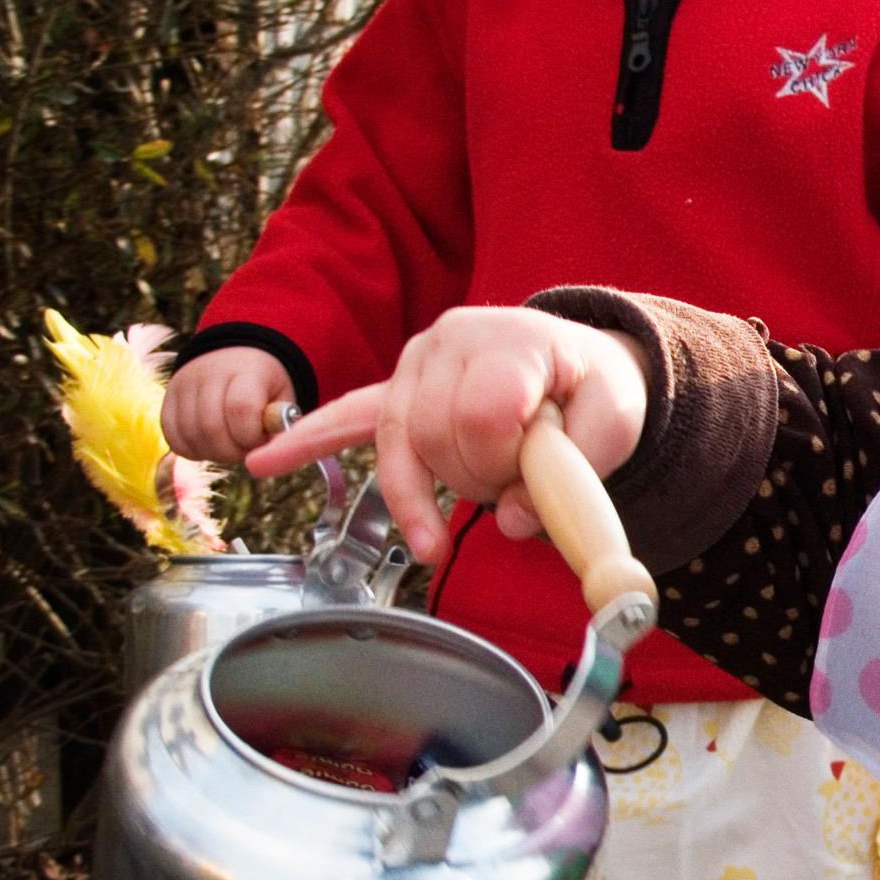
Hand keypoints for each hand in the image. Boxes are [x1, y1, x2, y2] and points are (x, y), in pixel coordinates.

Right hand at [161, 346, 293, 463]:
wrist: (235, 357)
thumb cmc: (264, 385)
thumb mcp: (283, 396)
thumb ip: (279, 423)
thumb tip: (269, 453)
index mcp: (245, 370)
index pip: (240, 408)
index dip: (251, 436)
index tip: (261, 440)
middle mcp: (208, 373)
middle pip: (211, 427)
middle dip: (232, 451)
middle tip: (245, 449)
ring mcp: (183, 385)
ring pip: (190, 435)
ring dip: (213, 453)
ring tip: (230, 447)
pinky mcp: (167, 399)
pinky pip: (172, 437)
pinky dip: (192, 451)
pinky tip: (210, 446)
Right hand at [246, 308, 648, 563]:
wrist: (578, 366)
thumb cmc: (595, 393)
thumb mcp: (615, 424)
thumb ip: (573, 472)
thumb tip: (512, 521)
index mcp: (509, 341)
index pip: (483, 415)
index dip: (505, 463)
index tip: (537, 479)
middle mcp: (451, 342)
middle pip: (435, 437)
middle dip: (474, 483)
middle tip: (518, 488)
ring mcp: (416, 365)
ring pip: (397, 446)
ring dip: (421, 497)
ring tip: (437, 538)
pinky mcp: (397, 391)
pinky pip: (346, 417)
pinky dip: (306, 440)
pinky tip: (263, 462)